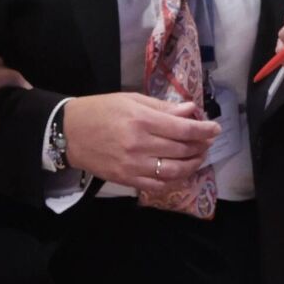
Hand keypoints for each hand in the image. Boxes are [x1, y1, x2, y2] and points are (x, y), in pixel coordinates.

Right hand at [62, 93, 219, 193]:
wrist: (68, 133)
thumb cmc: (99, 110)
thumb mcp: (129, 100)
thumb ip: (161, 107)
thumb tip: (190, 111)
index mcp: (141, 120)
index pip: (183, 128)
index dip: (204, 129)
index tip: (216, 128)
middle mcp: (140, 144)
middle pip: (182, 149)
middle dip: (200, 146)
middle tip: (206, 141)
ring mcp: (134, 164)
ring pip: (175, 170)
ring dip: (192, 164)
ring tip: (197, 157)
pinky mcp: (127, 179)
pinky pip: (159, 184)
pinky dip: (175, 180)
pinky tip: (180, 172)